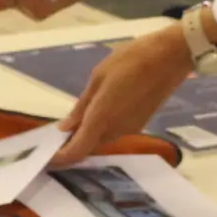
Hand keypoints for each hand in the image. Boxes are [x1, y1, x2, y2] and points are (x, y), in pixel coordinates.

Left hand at [51, 24, 195, 166]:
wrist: (169, 57)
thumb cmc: (130, 60)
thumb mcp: (98, 78)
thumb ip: (82, 107)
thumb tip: (66, 128)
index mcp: (101, 119)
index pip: (77, 151)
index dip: (60, 158)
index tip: (47, 157)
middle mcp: (115, 131)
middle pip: (89, 146)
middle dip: (74, 143)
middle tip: (60, 131)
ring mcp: (130, 129)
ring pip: (102, 139)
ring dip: (89, 134)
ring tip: (79, 117)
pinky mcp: (140, 124)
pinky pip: (115, 131)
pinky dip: (103, 127)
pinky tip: (100, 110)